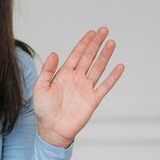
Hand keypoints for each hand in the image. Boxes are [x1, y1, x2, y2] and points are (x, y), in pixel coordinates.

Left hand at [33, 27, 124, 147]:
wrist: (52, 129)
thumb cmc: (44, 109)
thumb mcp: (40, 87)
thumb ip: (47, 70)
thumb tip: (54, 53)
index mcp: (64, 74)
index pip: (76, 55)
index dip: (84, 43)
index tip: (91, 33)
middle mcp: (76, 78)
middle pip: (89, 57)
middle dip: (96, 44)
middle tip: (104, 30)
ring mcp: (86, 88)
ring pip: (98, 68)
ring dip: (105, 56)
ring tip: (111, 43)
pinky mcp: (93, 100)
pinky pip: (105, 86)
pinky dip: (113, 77)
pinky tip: (119, 66)